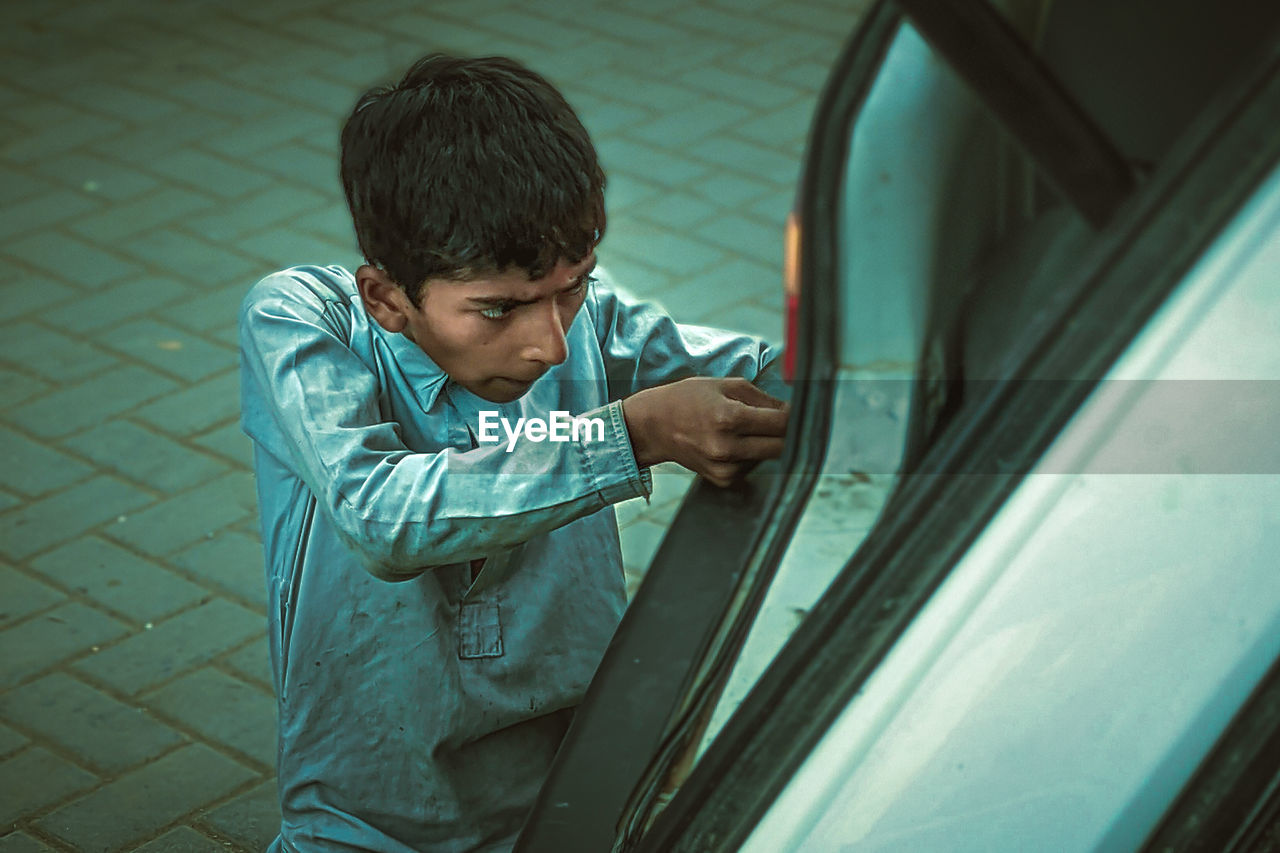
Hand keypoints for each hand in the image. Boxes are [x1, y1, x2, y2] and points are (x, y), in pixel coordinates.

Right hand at [621, 377, 788, 486]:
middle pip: (781, 446)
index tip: (798, 411)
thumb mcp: (726, 385)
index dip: (794, 416)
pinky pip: (752, 468)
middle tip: (784, 421)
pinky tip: (736, 443)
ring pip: (768, 458)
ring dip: (767, 444)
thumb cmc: (688, 399)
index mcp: (728, 418)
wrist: (654, 426)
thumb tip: (792, 410)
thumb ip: (763, 398)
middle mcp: (727, 447)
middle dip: (787, 433)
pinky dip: (752, 456)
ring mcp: (724, 467)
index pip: (781, 423)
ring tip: (747, 429)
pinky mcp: (722, 480)